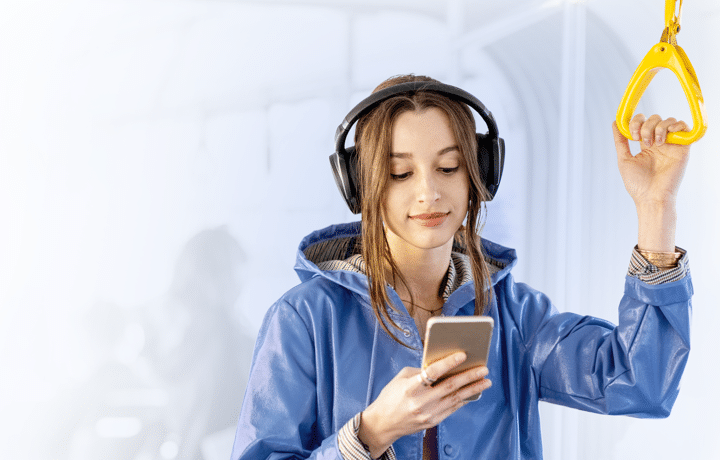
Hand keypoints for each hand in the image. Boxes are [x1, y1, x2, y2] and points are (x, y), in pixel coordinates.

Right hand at [357, 352, 490, 457]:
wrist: (383, 424)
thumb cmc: (391, 397)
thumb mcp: (401, 379)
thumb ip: (420, 371)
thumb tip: (441, 366)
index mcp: (410, 388)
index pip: (433, 373)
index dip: (449, 363)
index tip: (462, 355)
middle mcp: (420, 402)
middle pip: (450, 387)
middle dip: (469, 376)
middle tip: (483, 369)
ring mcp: (428, 414)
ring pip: (455, 399)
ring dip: (472, 389)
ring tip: (486, 381)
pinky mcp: (432, 422)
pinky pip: (452, 409)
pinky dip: (463, 400)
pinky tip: (472, 393)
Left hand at [612, 114, 690, 206]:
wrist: (652, 197)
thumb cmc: (637, 183)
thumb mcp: (624, 159)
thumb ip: (620, 141)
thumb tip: (615, 122)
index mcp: (645, 145)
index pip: (642, 122)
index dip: (636, 122)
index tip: (632, 135)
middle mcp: (659, 143)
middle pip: (654, 119)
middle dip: (645, 126)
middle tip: (642, 141)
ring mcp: (671, 144)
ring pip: (668, 120)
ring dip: (658, 127)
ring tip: (655, 143)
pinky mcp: (683, 148)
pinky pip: (685, 127)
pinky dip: (677, 125)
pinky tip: (667, 136)